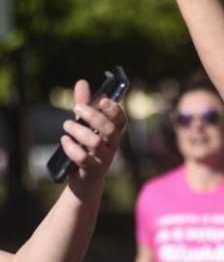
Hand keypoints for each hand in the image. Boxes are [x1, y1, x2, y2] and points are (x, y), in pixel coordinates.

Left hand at [63, 80, 127, 195]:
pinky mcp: (92, 170)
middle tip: (76, 108)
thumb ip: (84, 104)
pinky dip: (71, 148)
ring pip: (95, 143)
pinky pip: (83, 158)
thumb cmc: (86, 148)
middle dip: (93, 116)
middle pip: (109, 129)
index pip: (121, 120)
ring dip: (78, 131)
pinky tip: (64, 141)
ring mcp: (103, 159)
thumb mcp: (85, 125)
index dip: (115, 110)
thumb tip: (82, 82)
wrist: (85, 179)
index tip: (103, 100)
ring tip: (66, 125)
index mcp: (112, 133)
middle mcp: (112, 146)